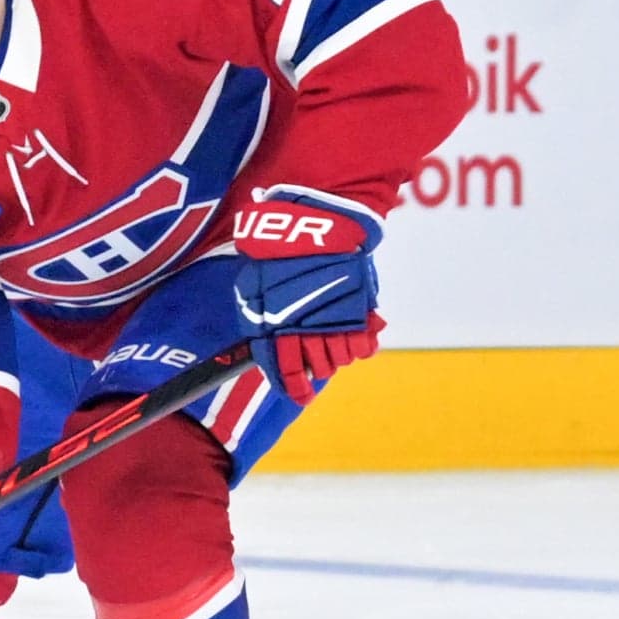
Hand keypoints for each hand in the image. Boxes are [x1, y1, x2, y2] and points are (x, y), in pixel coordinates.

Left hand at [229, 184, 382, 403]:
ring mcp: (332, 320)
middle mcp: (303, 328)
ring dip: (339, 354)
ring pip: (340, 358)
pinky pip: (363, 344)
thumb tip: (271, 342)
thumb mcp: (255, 285)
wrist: (313, 222)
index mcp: (273, 325)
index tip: (301, 396)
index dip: (294, 387)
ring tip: (337, 341)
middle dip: (318, 366)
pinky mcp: (356, 309)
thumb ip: (262, 315)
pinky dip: (364, 345)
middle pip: (317, 367)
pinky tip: (361, 338)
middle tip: (318, 356)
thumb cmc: (277, 250)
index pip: (284, 370)